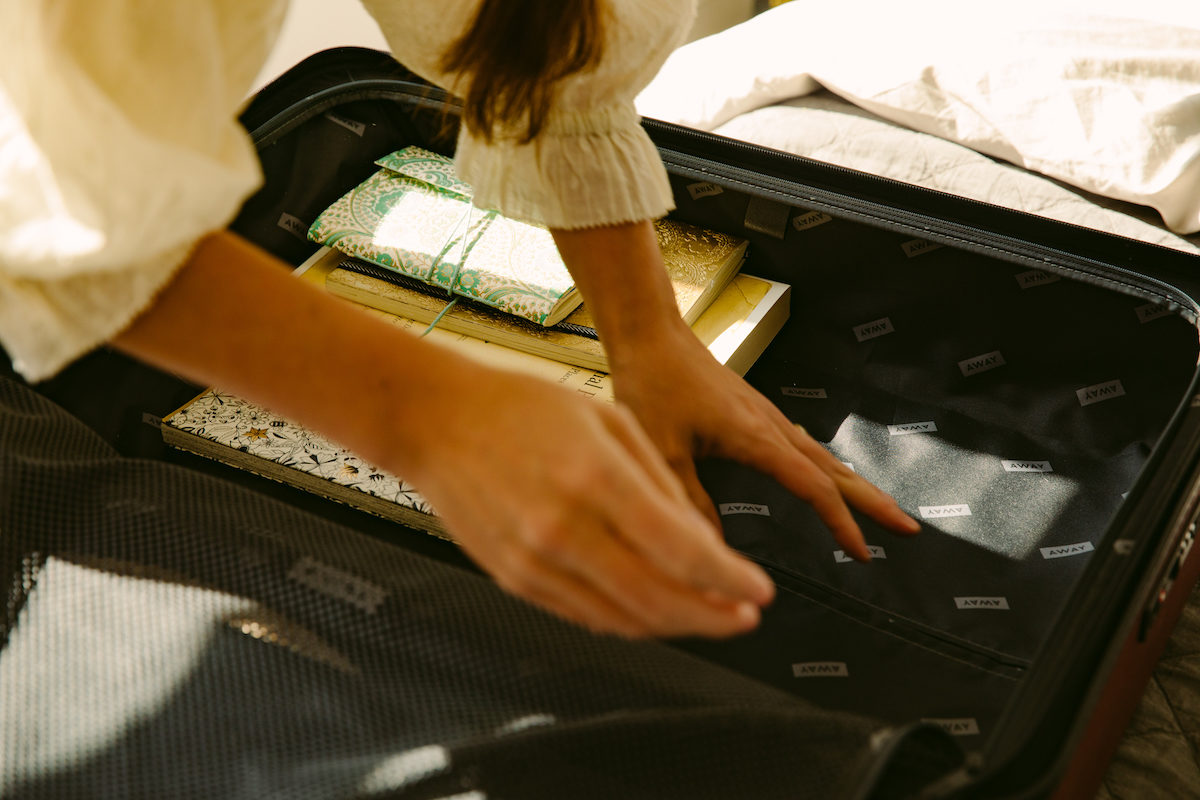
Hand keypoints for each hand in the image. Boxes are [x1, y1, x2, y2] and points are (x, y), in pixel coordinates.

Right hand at [113, 231, 772, 640]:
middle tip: (744, 616)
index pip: (682, 550)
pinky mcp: (513, 579)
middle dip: (713, 616)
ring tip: (708, 617)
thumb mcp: (606, 418)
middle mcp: (562, 529)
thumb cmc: (517, 405)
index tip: (760, 592)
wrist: (432, 420)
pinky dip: (628, 622)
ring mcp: (533, 562)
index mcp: (594, 477)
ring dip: (675, 626)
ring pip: (622, 619)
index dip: (730, 580)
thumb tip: (702, 540)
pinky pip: (584, 616)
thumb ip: (658, 482)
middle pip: (658, 599)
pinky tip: (654, 611)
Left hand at [609, 320, 919, 559]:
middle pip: (836, 470)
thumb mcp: (661, 451)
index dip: (842, 523)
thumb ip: (688, 501)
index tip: (863, 552)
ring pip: (824, 456)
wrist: (651, 334)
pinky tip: (826, 475)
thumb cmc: (653, 383)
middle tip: (908, 527)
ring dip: (856, 484)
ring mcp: (767, 415)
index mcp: (756, 437)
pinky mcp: (755, 411)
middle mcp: (771, 425)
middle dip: (874, 501)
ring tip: (882, 507)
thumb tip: (709, 547)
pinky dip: (826, 466)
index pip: (815, 488)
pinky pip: (804, 445)